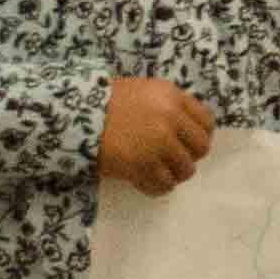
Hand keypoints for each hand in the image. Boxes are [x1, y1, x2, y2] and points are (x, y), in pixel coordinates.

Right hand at [98, 76, 216, 194]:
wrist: (73, 114)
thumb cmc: (105, 101)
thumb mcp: (144, 91)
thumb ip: (169, 106)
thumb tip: (188, 130)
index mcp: (172, 97)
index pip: (206, 123)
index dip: (199, 136)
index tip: (189, 144)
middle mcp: (170, 119)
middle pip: (200, 149)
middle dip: (189, 157)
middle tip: (173, 161)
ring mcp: (158, 143)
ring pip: (185, 171)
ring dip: (173, 174)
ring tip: (157, 172)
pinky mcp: (142, 165)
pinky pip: (163, 185)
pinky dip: (157, 187)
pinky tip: (144, 181)